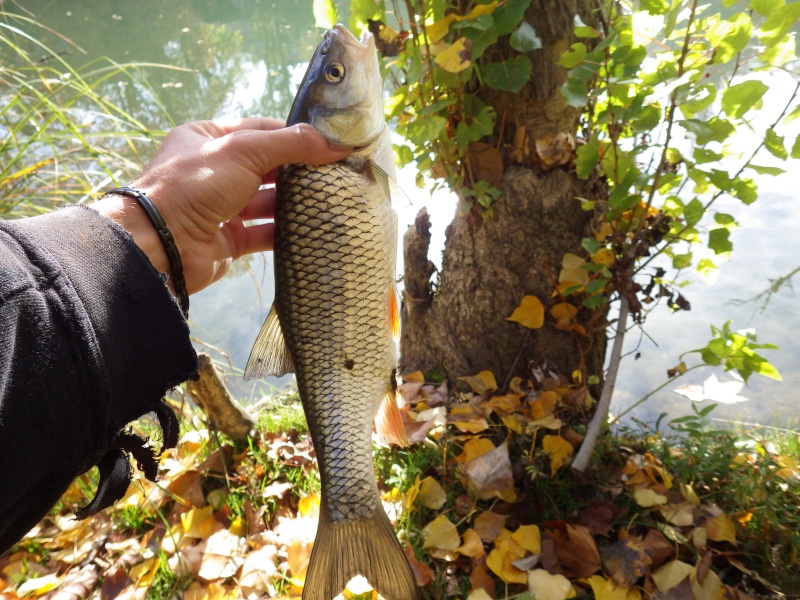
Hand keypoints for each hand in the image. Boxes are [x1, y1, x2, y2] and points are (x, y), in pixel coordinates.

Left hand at [92, 118, 350, 294]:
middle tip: (335, 174)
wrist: (162, 244)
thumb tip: (336, 143)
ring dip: (294, 202)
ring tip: (330, 200)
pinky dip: (286, 231)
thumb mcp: (244, 151)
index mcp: (207, 139)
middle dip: (298, 171)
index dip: (294, 135)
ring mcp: (221, 207)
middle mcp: (213, 171)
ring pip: (266, 201)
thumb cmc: (196, 184)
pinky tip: (312, 229)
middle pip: (266, 166)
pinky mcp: (229, 239)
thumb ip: (291, 144)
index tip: (328, 145)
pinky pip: (264, 232)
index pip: (260, 130)